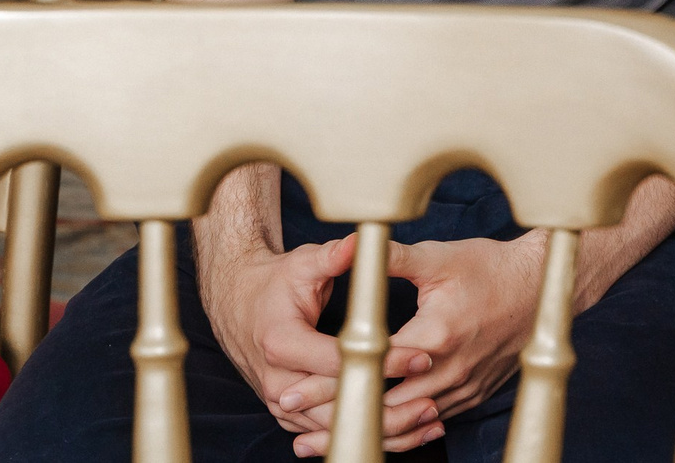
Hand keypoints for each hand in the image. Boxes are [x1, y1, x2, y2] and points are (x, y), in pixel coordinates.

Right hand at [200, 233, 435, 443]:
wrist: (240, 305)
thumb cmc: (276, 283)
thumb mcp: (303, 263)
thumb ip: (333, 255)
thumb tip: (359, 242)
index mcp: (282, 343)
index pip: (339, 361)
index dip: (383, 360)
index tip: (422, 357)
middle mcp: (279, 381)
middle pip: (337, 405)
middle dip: (387, 405)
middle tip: (434, 401)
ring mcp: (282, 403)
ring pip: (335, 427)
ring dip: (382, 427)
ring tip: (429, 420)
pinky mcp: (290, 413)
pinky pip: (330, 432)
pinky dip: (365, 432)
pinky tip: (405, 432)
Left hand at [289, 234, 553, 458]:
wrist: (543, 288)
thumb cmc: (493, 268)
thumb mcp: (442, 258)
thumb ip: (392, 259)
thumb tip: (352, 245)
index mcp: (436, 336)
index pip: (368, 369)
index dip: (325, 384)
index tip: (291, 392)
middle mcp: (449, 370)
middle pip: (380, 407)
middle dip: (334, 416)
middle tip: (294, 424)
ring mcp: (462, 388)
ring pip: (403, 425)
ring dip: (361, 433)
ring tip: (319, 442)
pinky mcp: (471, 395)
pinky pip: (427, 424)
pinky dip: (394, 433)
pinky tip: (371, 434)